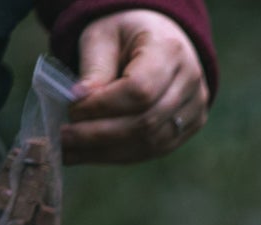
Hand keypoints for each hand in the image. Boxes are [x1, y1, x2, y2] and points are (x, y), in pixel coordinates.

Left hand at [62, 10, 209, 164]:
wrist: (160, 37)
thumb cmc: (126, 34)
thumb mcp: (102, 37)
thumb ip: (94, 68)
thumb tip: (80, 103)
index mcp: (169, 50)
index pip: (140, 90)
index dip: (103, 106)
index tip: (71, 108)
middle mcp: (191, 82)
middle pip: (147, 122)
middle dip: (101, 134)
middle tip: (64, 137)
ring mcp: (196, 108)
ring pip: (152, 142)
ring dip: (108, 151)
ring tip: (72, 151)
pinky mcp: (191, 126)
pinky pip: (156, 149)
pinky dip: (121, 155)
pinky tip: (92, 154)